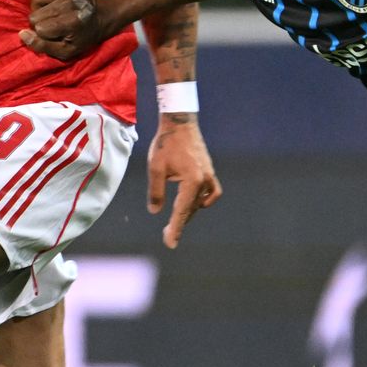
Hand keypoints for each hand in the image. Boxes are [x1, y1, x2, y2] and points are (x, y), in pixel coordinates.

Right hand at [18, 0, 104, 60]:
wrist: (98, 18)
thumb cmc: (81, 37)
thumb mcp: (65, 51)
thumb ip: (42, 46)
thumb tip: (22, 34)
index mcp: (72, 22)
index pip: (39, 29)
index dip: (42, 34)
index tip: (53, 34)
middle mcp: (70, 3)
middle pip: (34, 14)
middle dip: (40, 21)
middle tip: (52, 23)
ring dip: (39, 6)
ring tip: (50, 10)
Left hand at [147, 117, 221, 248]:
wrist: (180, 122)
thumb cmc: (166, 144)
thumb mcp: (155, 168)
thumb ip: (155, 192)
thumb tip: (155, 211)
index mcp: (192, 181)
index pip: (181, 211)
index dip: (175, 229)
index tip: (170, 244)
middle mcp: (204, 181)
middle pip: (191, 210)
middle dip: (179, 223)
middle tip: (167, 236)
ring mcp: (210, 176)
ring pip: (199, 203)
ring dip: (188, 212)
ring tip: (175, 221)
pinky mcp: (210, 172)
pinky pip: (211, 193)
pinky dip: (202, 201)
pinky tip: (194, 204)